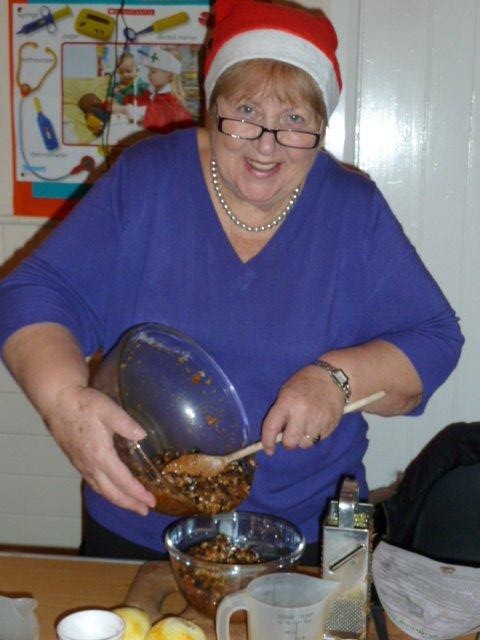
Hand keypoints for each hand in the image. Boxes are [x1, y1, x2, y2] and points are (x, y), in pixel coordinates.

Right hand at [44, 385, 155, 514]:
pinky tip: (112, 489)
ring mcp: (82, 465)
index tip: (151, 501)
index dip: (137, 493)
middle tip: (145, 511)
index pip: (122, 481)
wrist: (57, 402)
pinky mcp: (77, 462)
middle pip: (112, 493)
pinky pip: (94, 484)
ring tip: (133, 505)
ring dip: (118, 500)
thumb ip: (125, 423)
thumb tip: (142, 435)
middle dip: (129, 504)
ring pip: (102, 490)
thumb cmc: (83, 404)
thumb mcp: (107, 409)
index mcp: (100, 455)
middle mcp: (90, 466)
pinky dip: (106, 492)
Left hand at [261, 365, 345, 454]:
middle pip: (290, 443)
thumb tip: (276, 435)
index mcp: (287, 403)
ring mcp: (317, 421)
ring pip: (305, 445)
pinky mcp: (330, 426)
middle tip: (290, 435)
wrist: (332, 378)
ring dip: (302, 440)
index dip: (268, 442)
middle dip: (288, 442)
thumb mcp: (286, 392)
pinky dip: (315, 436)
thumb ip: (280, 412)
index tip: (268, 450)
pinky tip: (316, 424)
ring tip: (305, 427)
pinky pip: (318, 440)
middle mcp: (301, 413)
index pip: (272, 427)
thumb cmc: (304, 383)